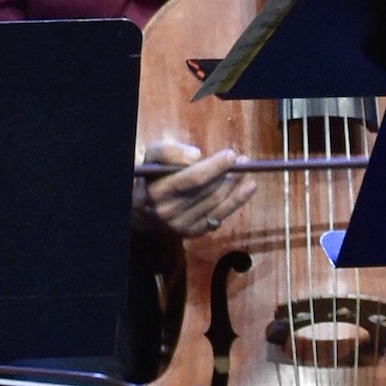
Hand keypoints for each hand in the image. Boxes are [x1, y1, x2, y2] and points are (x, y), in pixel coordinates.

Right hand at [138, 133, 254, 241]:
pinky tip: (247, 189)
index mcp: (158, 191)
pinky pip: (219, 216)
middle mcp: (170, 212)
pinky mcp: (193, 233)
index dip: (214, 167)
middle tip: (243, 161)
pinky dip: (236, 202)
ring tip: (247, 171)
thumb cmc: (149, 178)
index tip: (231, 155)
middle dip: (229, 175)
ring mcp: (183, 226)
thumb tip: (196, 156)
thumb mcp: (151, 157)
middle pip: (208, 192)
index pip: (193, 179)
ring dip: (235, 187)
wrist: (139, 211)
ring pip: (216, 204)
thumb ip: (170, 152)